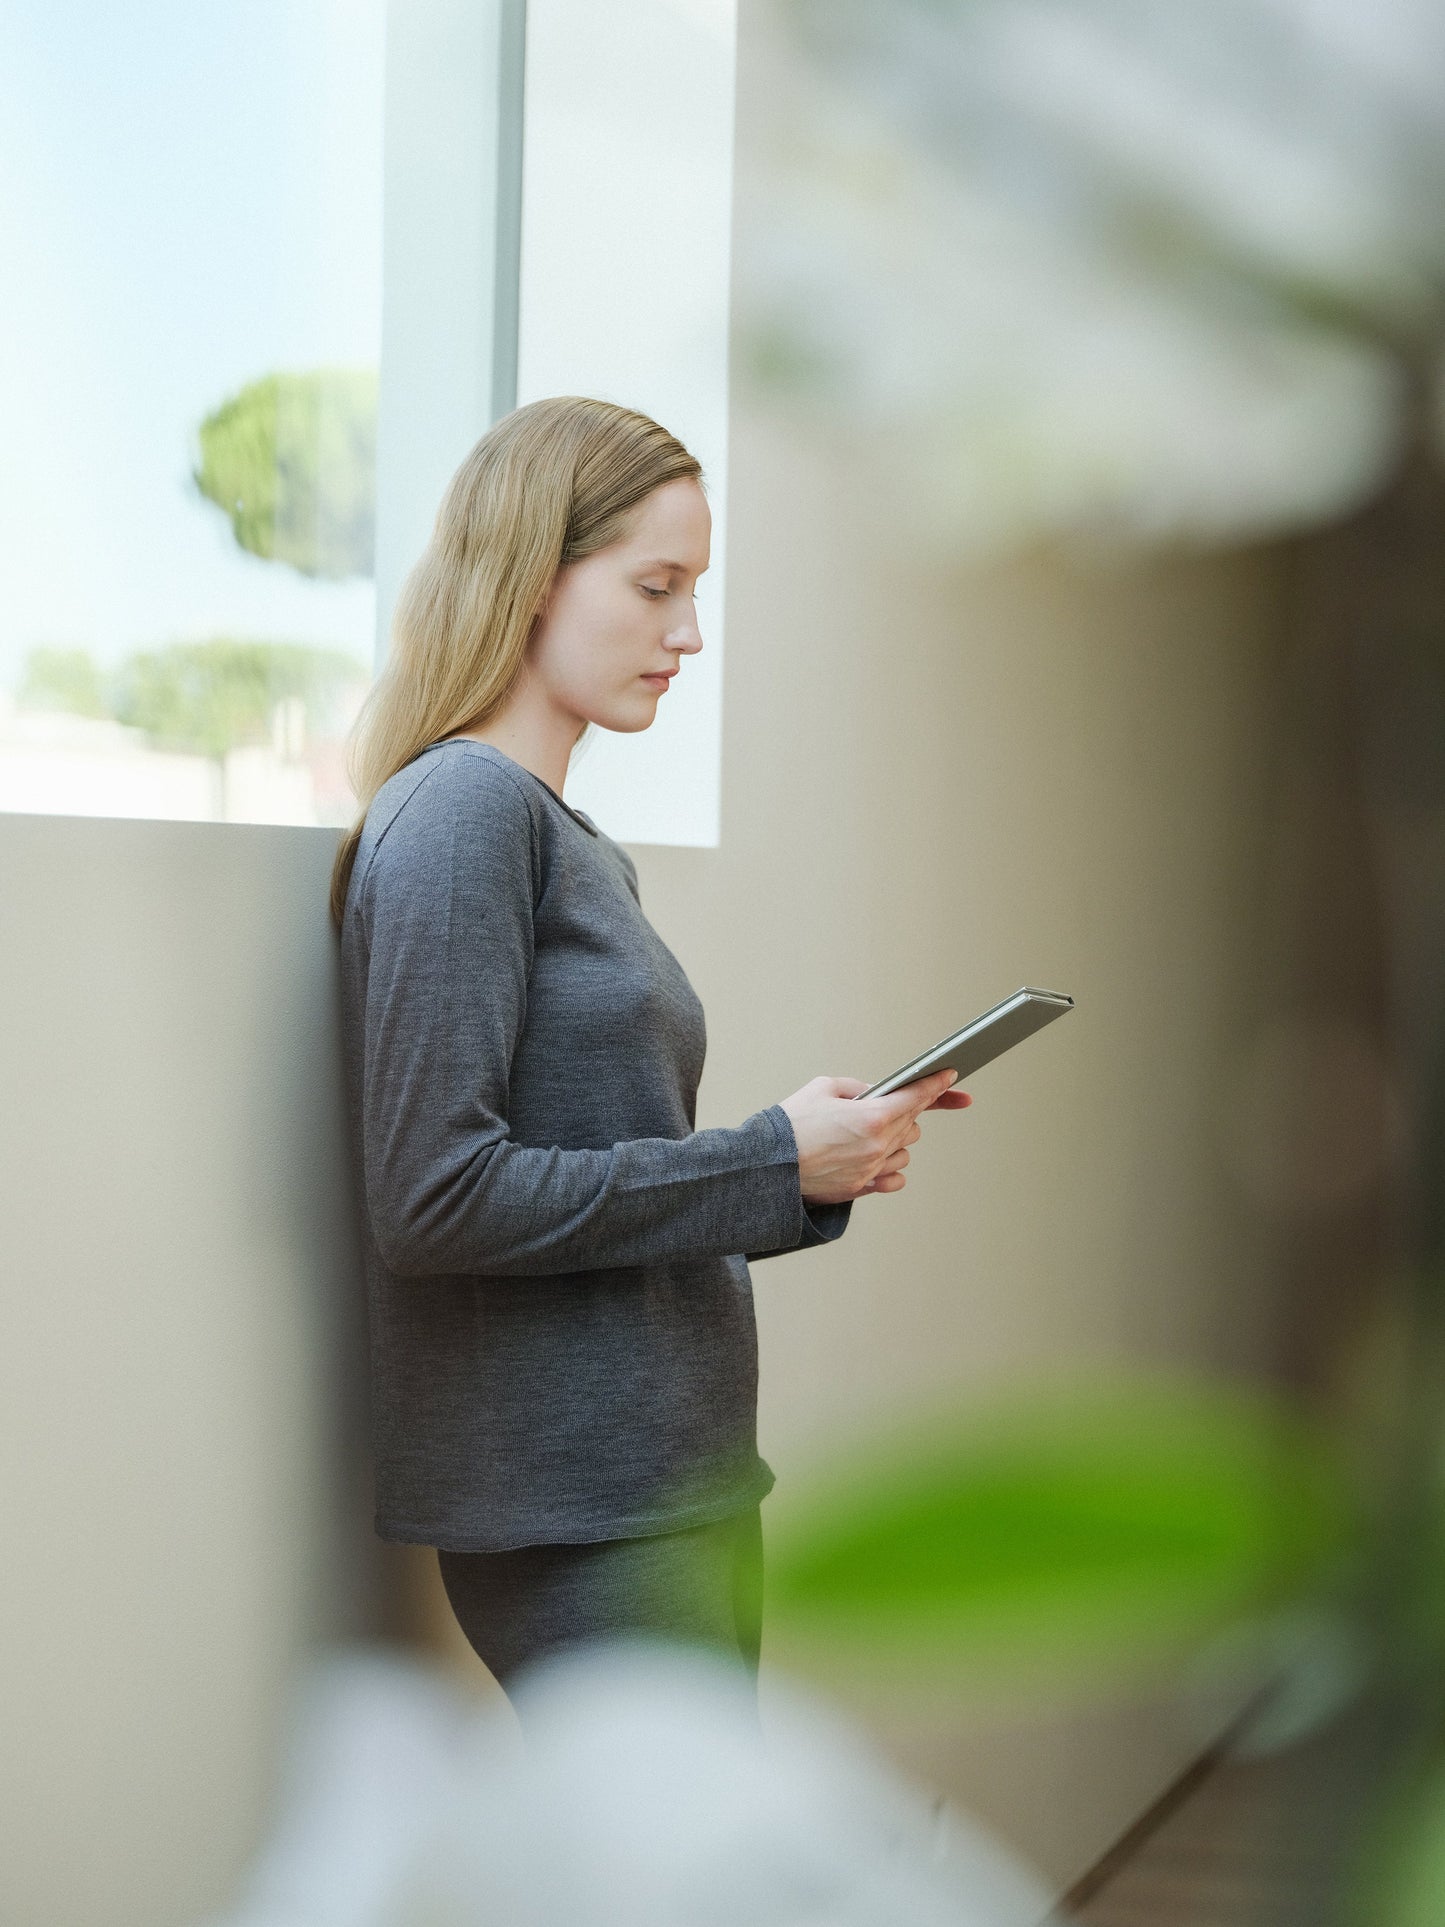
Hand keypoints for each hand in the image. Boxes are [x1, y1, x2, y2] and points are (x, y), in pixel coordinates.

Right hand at [776, 1067, 971, 1204]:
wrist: (767, 1166)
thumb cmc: (790, 1125)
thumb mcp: (823, 1088)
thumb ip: (857, 1088)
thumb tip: (874, 1093)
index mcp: (872, 1117)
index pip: (916, 1096)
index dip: (936, 1085)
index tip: (949, 1077)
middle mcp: (878, 1146)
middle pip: (913, 1123)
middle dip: (905, 1109)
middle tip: (890, 1103)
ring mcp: (871, 1170)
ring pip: (905, 1150)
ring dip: (896, 1138)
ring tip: (870, 1131)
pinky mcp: (860, 1188)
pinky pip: (894, 1178)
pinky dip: (891, 1167)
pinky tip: (877, 1157)